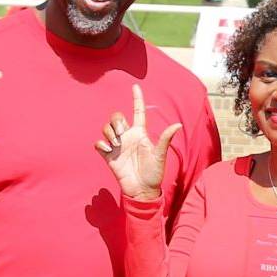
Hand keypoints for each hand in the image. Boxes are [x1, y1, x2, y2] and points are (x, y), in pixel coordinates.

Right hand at [96, 84, 181, 201]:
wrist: (142, 190)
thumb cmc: (154, 173)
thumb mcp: (160, 155)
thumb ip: (165, 139)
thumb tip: (178, 125)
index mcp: (140, 133)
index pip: (138, 112)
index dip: (137, 99)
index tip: (135, 86)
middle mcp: (128, 136)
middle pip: (116, 117)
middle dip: (116, 121)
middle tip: (122, 134)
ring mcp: (117, 145)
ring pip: (106, 128)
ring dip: (109, 132)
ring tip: (116, 145)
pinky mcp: (108, 155)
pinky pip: (99, 143)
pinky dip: (101, 144)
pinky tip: (108, 150)